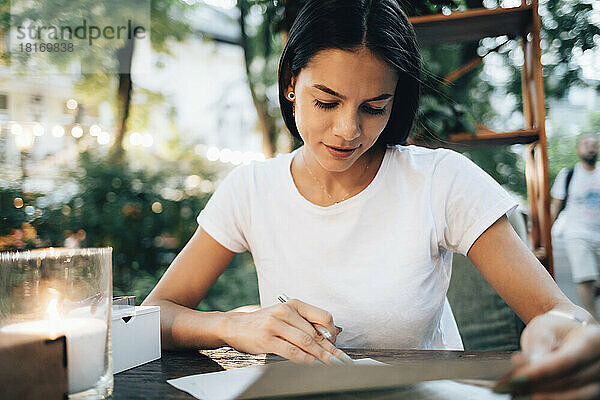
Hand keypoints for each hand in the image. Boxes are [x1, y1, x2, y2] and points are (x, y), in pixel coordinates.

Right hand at [221, 298, 350, 364]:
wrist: (234, 325)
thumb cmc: (263, 323)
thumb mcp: (284, 316)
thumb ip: (303, 324)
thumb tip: (327, 339)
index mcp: (293, 304)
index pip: (322, 316)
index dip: (332, 332)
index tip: (337, 344)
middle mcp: (285, 312)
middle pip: (315, 333)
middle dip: (330, 349)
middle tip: (341, 360)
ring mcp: (275, 325)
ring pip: (306, 342)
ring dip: (321, 356)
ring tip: (331, 365)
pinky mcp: (267, 339)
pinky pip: (291, 351)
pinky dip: (305, 360)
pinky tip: (313, 365)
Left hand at [495, 310, 599, 398]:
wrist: (568, 334)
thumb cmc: (555, 329)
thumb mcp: (543, 329)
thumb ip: (538, 348)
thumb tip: (524, 367)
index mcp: (592, 341)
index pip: (566, 360)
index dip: (541, 372)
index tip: (515, 378)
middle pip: (570, 382)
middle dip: (536, 387)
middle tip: (509, 387)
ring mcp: (599, 381)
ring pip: (573, 397)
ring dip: (542, 397)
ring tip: (515, 394)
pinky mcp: (592, 393)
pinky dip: (549, 399)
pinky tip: (528, 396)